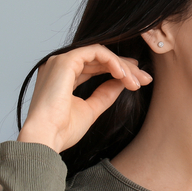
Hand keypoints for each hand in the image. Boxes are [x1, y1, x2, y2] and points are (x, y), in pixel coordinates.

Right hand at [17, 45, 151, 152]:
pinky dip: (113, 61)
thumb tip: (123, 81)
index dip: (118, 71)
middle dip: (126, 69)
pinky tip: (123, 75)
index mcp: (62, 77)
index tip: (138, 80)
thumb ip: (105, 93)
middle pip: (100, 60)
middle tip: (145, 79)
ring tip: (136, 82)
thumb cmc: (62, 130)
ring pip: (100, 54)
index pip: (95, 67)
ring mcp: (60, 61)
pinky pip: (95, 52)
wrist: (46, 138)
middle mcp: (59, 66)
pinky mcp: (64, 61)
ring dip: (122, 67)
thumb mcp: (91, 109)